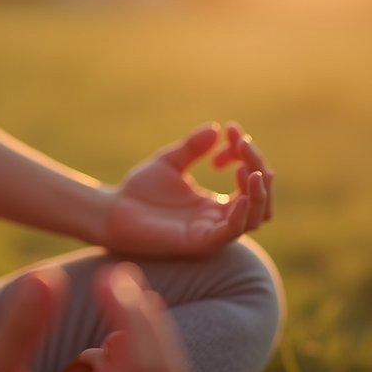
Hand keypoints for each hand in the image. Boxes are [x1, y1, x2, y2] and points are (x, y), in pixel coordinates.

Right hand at [0, 263, 187, 371]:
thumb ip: (17, 328)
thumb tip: (47, 276)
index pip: (143, 370)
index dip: (132, 315)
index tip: (105, 275)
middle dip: (144, 318)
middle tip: (117, 274)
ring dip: (143, 334)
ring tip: (112, 294)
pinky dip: (135, 355)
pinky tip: (106, 338)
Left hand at [105, 121, 273, 256]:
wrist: (111, 211)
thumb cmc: (139, 190)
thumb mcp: (170, 161)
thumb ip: (193, 147)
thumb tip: (216, 129)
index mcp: (216, 203)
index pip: (250, 180)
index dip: (247, 153)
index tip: (232, 130)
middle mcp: (219, 218)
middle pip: (260, 198)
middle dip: (258, 166)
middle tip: (243, 143)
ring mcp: (212, 231)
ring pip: (255, 217)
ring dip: (258, 191)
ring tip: (248, 168)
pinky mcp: (201, 242)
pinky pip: (232, 231)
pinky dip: (241, 212)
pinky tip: (239, 193)